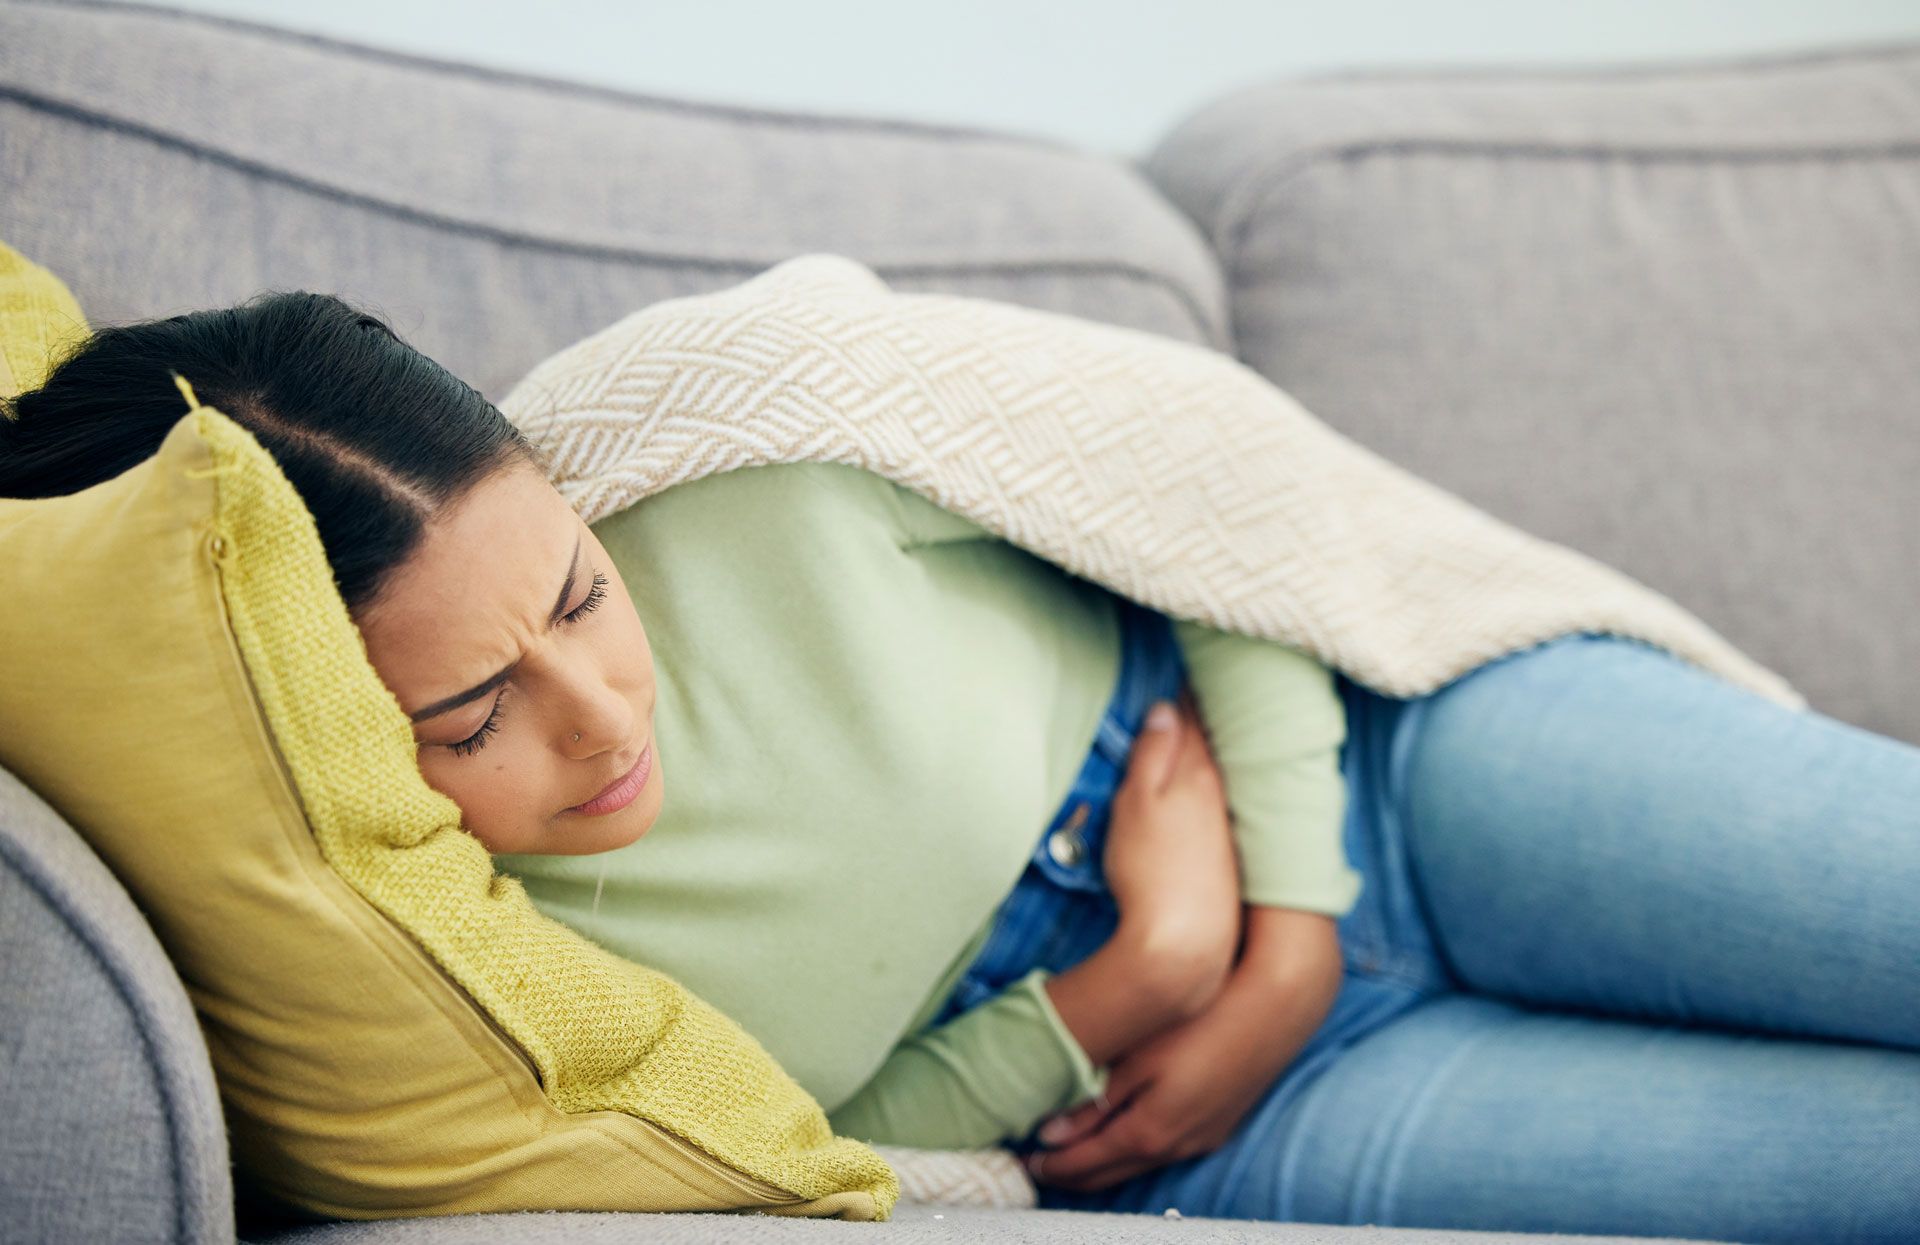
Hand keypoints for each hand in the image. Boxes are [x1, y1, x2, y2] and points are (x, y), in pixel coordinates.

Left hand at [1025, 909, 1344, 1193]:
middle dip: (1073, 1172)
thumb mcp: (1138, 1057)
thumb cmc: (1201, 1022)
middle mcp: (1175, 1147)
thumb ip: (1094, 1099)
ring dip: (1103, 1162)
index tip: (1025, 1160)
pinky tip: (1124, 1133)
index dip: (1052, 1166)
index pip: (1086, 1163)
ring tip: (1073, 1150)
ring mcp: (1202, 1139)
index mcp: (1148, 1132)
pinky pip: (1165, 1150)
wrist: (1275, 1010)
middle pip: (1111, 1173)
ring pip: (1139, 1164)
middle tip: (1041, 1162)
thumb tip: (1050, 1132)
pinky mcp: (1219, 1124)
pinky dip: (1133, 1150)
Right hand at [1101, 691, 1240, 1010]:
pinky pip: (1222, 800)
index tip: (1184, 666)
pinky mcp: (1226, 856)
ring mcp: (1226, 827)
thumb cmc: (1150, 870)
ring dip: (1215, 745)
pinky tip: (1212, 783)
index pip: (1190, 721)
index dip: (1184, 693)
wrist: (1184, 944)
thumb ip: (1151, 756)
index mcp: (1195, 774)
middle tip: (1204, 680)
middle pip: (1213, 742)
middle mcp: (1218, 795)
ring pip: (1221, 771)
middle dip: (1206, 713)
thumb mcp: (1136, 804)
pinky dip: (1217, 780)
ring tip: (1210, 720)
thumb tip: (1166, 709)